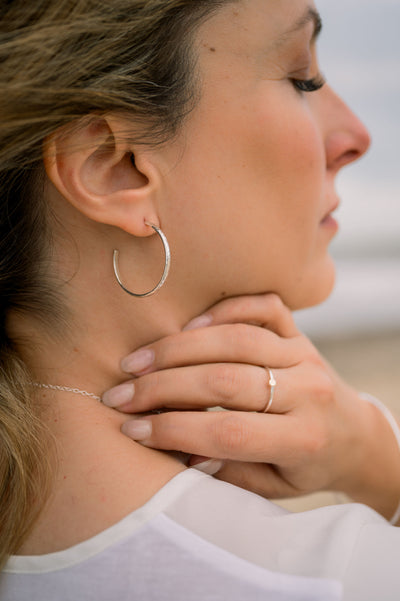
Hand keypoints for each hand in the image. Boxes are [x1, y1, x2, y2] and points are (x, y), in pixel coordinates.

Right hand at [103, 294, 399, 518]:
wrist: (354, 436)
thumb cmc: (308, 467)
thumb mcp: (273, 486)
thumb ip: (228, 470)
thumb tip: (176, 449)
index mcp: (302, 439)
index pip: (226, 432)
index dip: (172, 430)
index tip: (131, 429)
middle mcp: (307, 391)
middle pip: (223, 381)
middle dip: (162, 387)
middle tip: (120, 394)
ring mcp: (304, 355)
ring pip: (235, 340)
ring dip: (178, 348)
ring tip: (138, 361)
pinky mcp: (300, 333)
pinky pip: (263, 307)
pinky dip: (224, 310)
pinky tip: (190, 326)